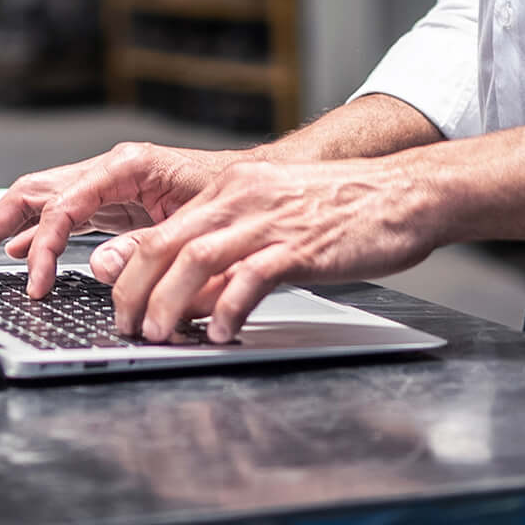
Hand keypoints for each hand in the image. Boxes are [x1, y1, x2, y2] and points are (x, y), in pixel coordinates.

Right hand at [0, 142, 241, 296]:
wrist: (261, 185)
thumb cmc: (234, 197)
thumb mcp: (193, 225)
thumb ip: (144, 247)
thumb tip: (96, 267)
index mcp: (126, 167)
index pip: (64, 204)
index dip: (42, 245)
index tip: (34, 283)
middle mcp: (109, 170)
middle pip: (35, 191)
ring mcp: (107, 185)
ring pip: (40, 200)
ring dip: (3, 225)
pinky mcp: (112, 203)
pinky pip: (61, 214)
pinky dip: (34, 232)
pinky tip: (15, 251)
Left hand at [102, 155, 442, 343]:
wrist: (405, 194)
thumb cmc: (344, 212)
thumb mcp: (275, 220)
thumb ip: (231, 252)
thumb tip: (190, 297)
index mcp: (232, 190)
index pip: (162, 230)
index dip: (132, 271)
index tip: (120, 305)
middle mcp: (243, 198)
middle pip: (167, 243)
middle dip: (137, 290)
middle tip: (129, 328)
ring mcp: (270, 220)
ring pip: (197, 258)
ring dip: (170, 301)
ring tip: (159, 335)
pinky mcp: (301, 245)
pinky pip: (252, 276)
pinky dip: (229, 306)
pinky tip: (223, 332)